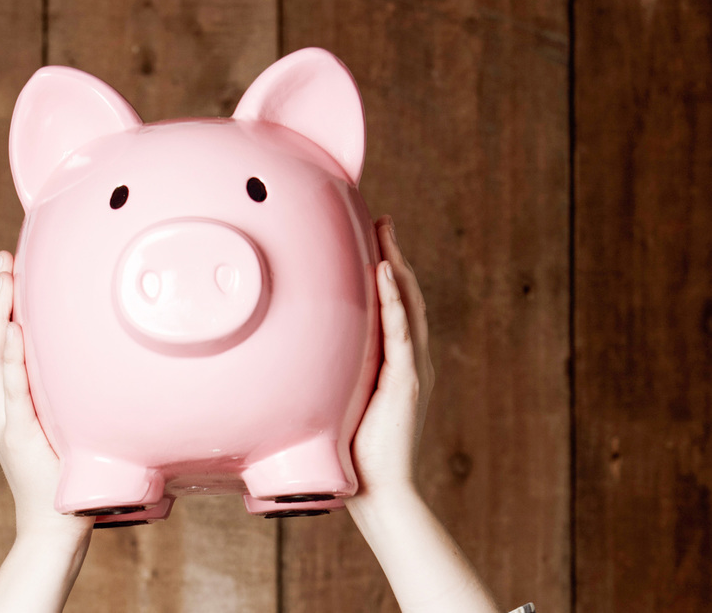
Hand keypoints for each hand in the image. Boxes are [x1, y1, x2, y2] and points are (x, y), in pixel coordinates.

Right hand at [0, 251, 92, 537]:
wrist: (54, 524)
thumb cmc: (65, 476)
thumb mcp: (66, 423)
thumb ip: (65, 396)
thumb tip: (90, 362)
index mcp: (8, 399)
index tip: (8, 267)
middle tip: (3, 258)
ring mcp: (4, 417)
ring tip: (4, 279)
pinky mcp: (15, 432)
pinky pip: (11, 388)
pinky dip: (8, 357)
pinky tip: (12, 330)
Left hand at [348, 215, 435, 501]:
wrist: (378, 491)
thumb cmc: (351, 452)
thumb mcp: (337, 399)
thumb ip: (330, 374)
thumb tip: (299, 353)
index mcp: (395, 363)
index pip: (393, 306)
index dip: (386, 270)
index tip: (372, 239)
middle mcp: (409, 360)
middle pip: (406, 295)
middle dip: (394, 255)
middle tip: (382, 220)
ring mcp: (412, 369)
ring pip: (409, 305)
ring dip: (397, 265)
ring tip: (386, 232)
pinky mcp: (408, 382)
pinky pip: (401, 332)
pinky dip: (395, 300)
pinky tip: (386, 272)